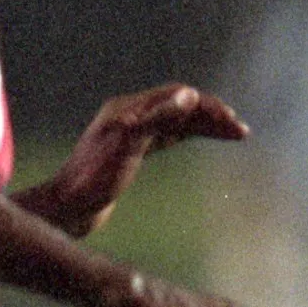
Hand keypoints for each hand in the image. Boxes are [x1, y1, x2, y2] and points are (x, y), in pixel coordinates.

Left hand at [17, 82, 250, 236]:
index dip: (206, 106)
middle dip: (211, 115)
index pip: (176, 96)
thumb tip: (190, 96)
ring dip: (205, 125)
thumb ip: (157, 120)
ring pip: (176, 122)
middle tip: (240, 131)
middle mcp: (129, 116)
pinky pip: (167, 136)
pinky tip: (204, 139)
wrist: (67, 210)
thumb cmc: (93, 179)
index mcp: (127, 109)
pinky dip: (189, 135)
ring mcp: (130, 134)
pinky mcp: (131, 153)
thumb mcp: (127, 147)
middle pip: (179, 107)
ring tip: (234, 135)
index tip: (231, 122)